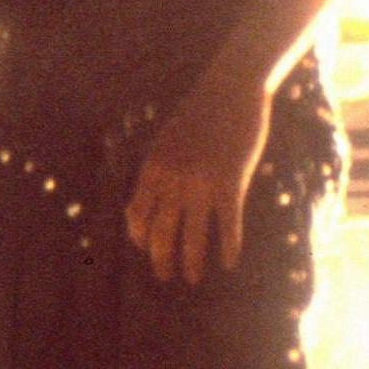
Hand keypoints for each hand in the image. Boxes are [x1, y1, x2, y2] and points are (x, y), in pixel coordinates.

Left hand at [125, 63, 270, 283]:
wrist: (231, 89)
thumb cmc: (201, 113)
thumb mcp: (168, 140)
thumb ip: (160, 169)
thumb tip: (153, 198)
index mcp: (154, 167)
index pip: (137, 213)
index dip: (139, 237)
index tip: (145, 250)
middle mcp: (173, 180)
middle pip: (161, 230)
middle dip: (160, 258)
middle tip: (164, 276)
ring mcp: (202, 184)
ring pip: (192, 236)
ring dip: (190, 262)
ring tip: (190, 279)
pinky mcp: (231, 184)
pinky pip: (228, 225)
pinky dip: (228, 247)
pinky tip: (229, 263)